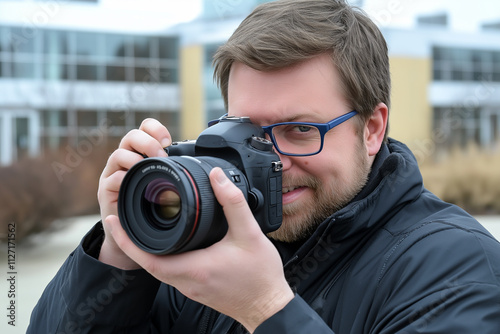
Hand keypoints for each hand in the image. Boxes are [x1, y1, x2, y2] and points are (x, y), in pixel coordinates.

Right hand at [97, 118, 170, 268]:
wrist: (134, 236)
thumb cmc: (155, 209)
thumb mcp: (170, 186)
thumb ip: (182, 174)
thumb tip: (214, 170)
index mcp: (143, 153)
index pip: (145, 129)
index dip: (155, 128)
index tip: (168, 140)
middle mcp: (127, 160)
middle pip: (131, 136)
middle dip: (147, 141)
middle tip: (161, 155)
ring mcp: (114, 174)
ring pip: (118, 154)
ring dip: (135, 158)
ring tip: (148, 168)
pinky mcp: (106, 191)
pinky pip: (112, 179)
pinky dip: (124, 179)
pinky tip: (135, 184)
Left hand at [107, 167, 293, 331]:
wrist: (268, 306)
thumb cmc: (260, 275)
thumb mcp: (250, 233)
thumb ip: (233, 202)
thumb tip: (218, 178)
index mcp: (193, 268)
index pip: (147, 257)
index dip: (125, 239)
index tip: (112, 220)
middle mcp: (186, 281)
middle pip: (146, 263)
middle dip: (129, 241)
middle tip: (120, 219)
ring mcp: (190, 288)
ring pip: (157, 269)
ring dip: (144, 250)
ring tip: (137, 228)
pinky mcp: (196, 289)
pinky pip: (169, 273)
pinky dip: (160, 258)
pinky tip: (166, 245)